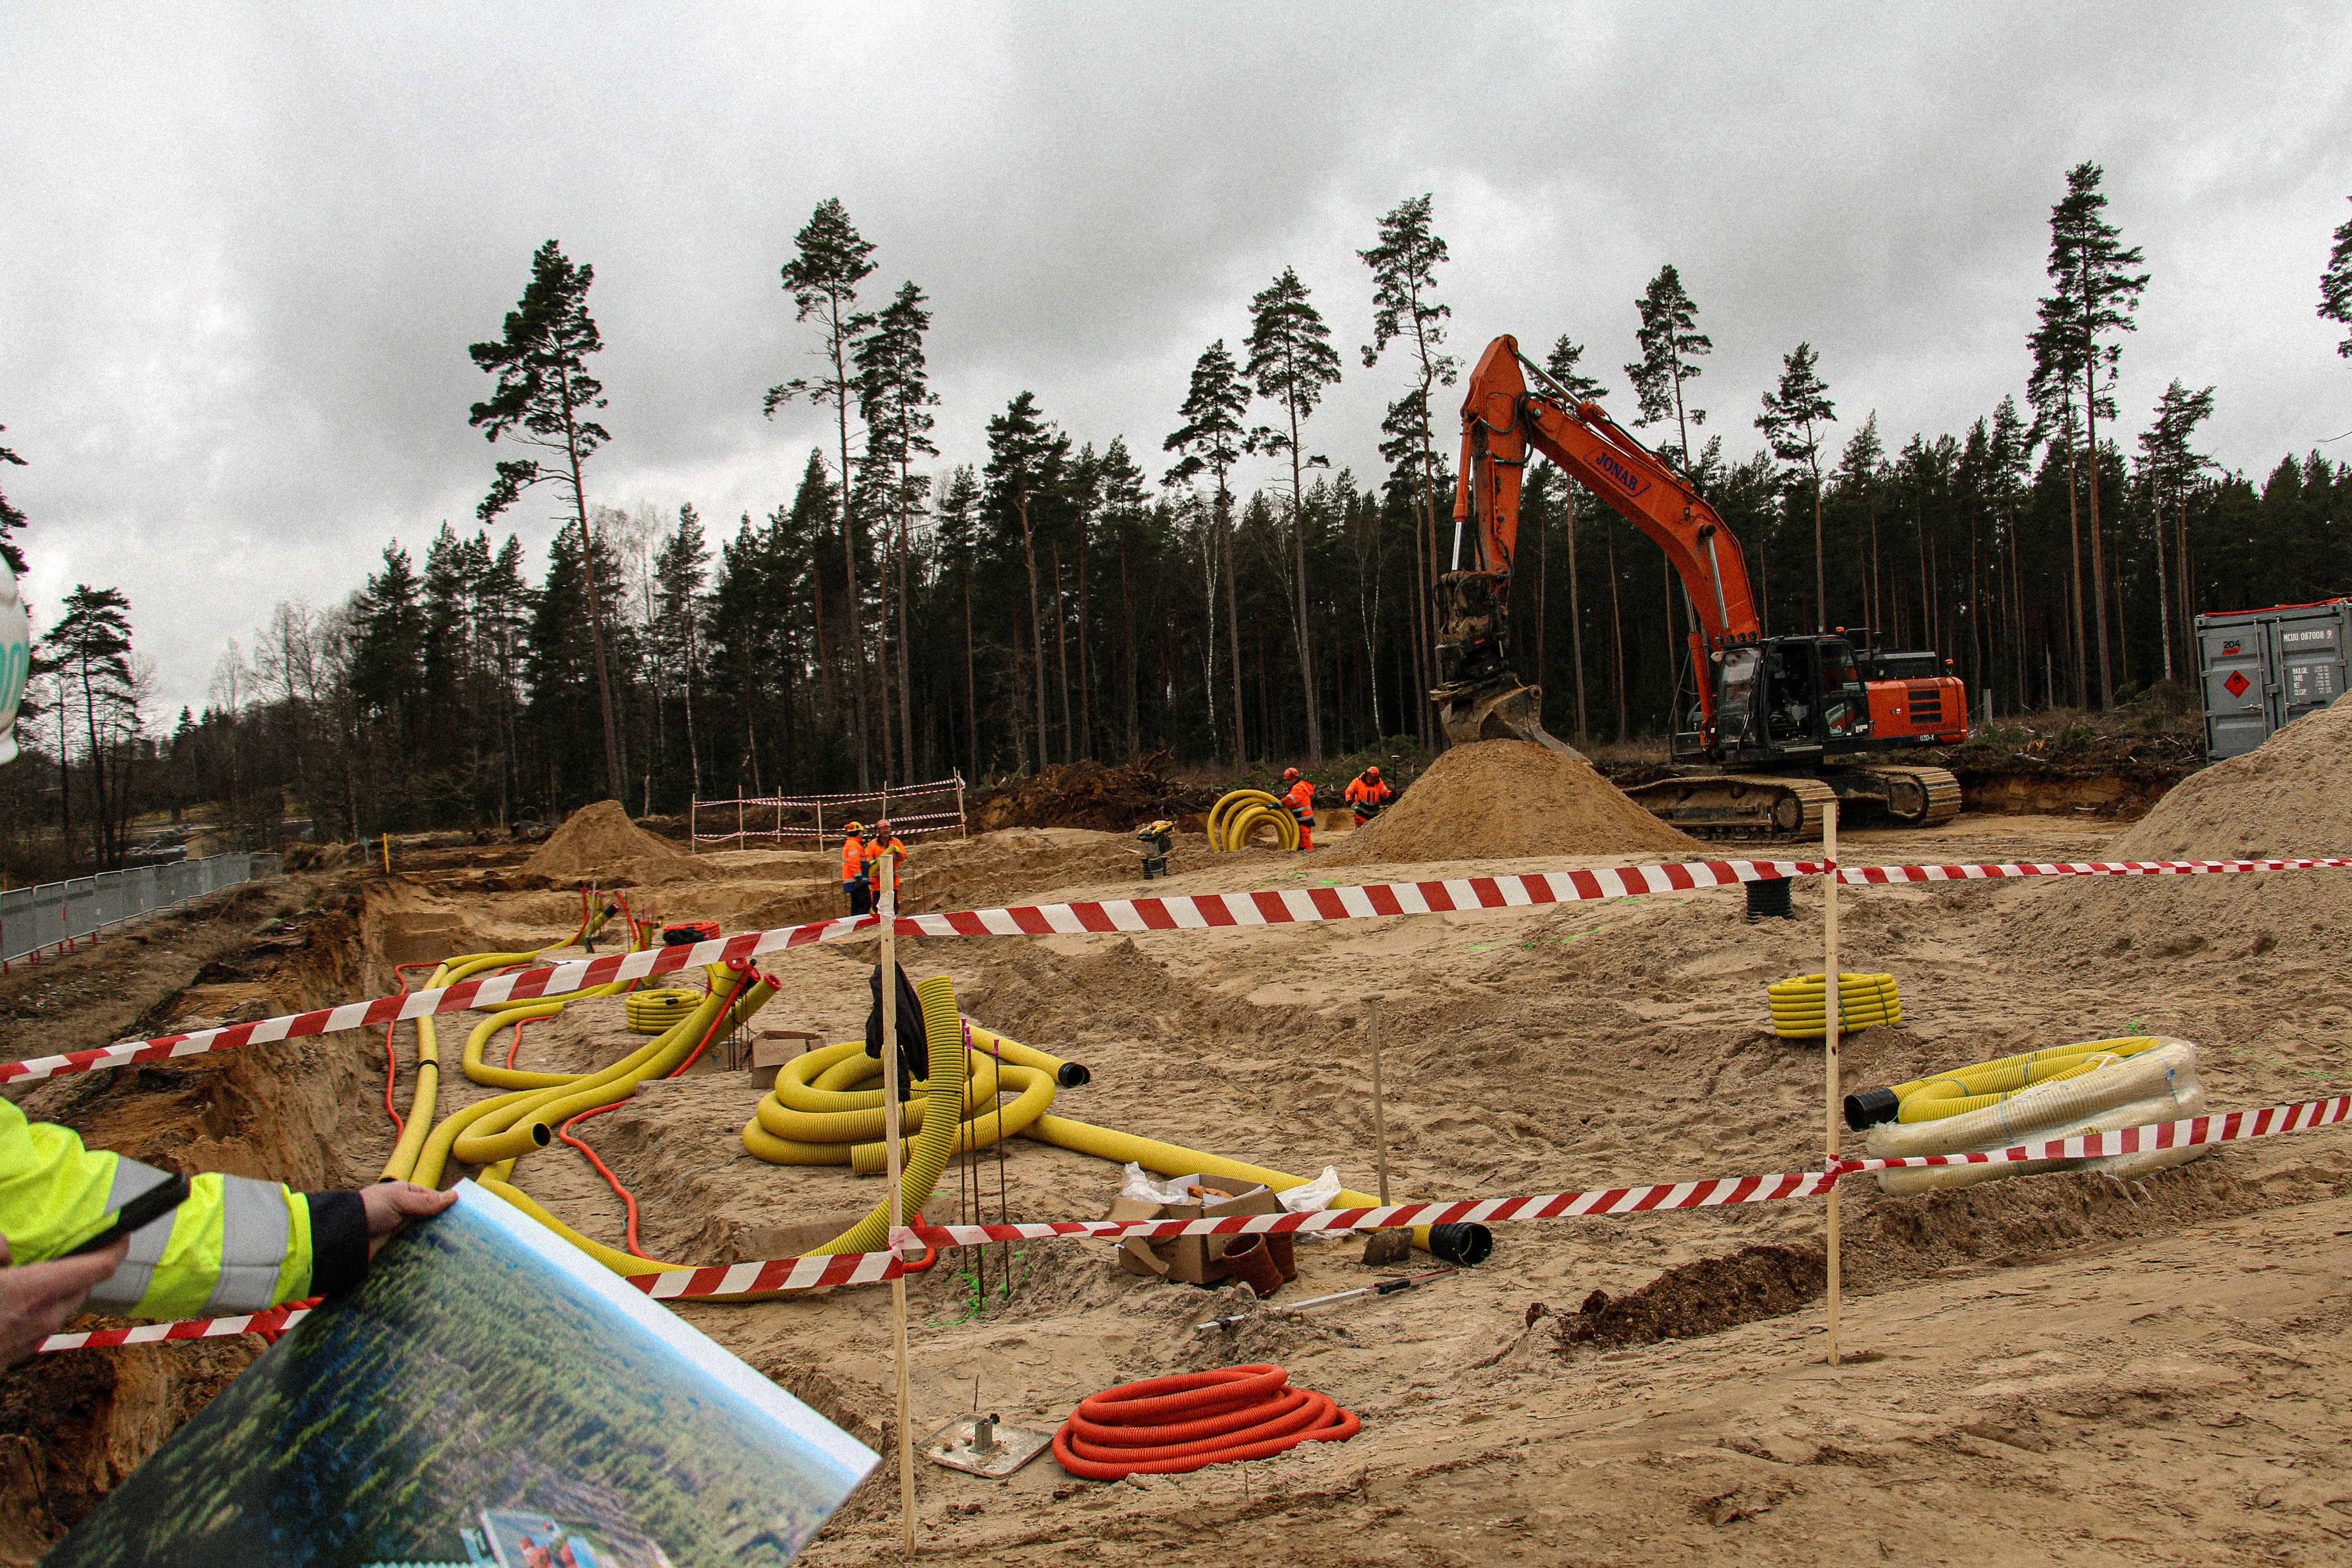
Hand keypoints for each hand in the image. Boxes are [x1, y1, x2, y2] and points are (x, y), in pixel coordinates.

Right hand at [0, 1233, 130, 1366]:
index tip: (122, 1232)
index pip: (97, 1267)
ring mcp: (29, 1341)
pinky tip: (14, 1301)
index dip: (115, 1247)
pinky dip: (40, 1308)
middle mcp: (42, 1318)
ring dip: (60, 1289)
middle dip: (85, 1267)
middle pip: (83, 1287)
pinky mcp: (15, 1355)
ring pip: (62, 1308)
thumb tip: (6, 1250)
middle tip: (76, 1249)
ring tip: (40, 1273)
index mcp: (36, 1291)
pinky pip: (41, 1325)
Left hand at [360, 1182, 456, 1255]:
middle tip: (463, 1235)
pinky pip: (413, 1250)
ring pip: (423, 1235)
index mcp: (404, 1194)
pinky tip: (436, 1259)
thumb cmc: (368, 1210)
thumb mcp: (398, 1200)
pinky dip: (422, 1254)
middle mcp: (403, 1212)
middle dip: (443, 1226)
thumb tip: (454, 1196)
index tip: (465, 1216)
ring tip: (455, 1250)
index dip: (447, 1206)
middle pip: (430, 1218)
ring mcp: (399, 1231)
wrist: (341, 1236)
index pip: (432, 1199)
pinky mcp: (394, 1248)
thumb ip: (426, 1201)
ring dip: (434, 1242)